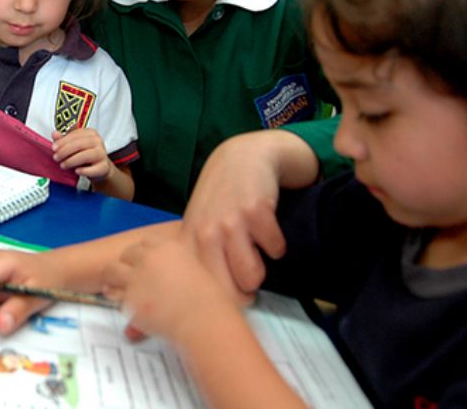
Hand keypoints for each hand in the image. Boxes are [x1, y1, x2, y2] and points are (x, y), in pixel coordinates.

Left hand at [51, 128, 111, 181]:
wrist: (100, 168)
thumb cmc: (85, 154)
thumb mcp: (74, 146)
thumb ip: (64, 140)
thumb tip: (55, 134)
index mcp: (90, 133)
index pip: (75, 135)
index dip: (63, 141)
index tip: (53, 148)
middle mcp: (98, 142)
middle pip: (80, 144)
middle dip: (65, 151)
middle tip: (56, 157)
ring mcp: (102, 154)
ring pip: (86, 156)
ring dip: (71, 161)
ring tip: (63, 165)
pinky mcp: (104, 167)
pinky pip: (94, 169)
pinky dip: (84, 170)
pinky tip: (76, 171)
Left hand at [103, 235, 225, 344]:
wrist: (204, 321)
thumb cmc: (208, 300)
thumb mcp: (196, 270)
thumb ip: (175, 266)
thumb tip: (162, 276)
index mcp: (167, 247)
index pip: (145, 242)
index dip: (143, 252)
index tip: (142, 261)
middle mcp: (149, 258)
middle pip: (126, 253)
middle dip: (126, 265)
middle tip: (127, 277)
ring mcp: (136, 277)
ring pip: (110, 271)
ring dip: (111, 279)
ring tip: (112, 288)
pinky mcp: (128, 298)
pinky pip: (115, 297)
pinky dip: (119, 302)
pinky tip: (127, 307)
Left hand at [183, 131, 314, 301]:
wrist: (242, 159)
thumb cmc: (220, 200)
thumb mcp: (199, 229)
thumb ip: (199, 263)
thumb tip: (201, 308)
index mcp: (189, 244)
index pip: (204, 293)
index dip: (222, 301)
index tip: (230, 292)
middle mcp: (205, 235)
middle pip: (231, 293)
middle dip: (244, 291)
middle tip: (247, 274)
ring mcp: (230, 223)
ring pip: (253, 277)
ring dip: (262, 268)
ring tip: (254, 249)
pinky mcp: (256, 212)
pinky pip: (276, 250)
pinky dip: (277, 244)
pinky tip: (266, 228)